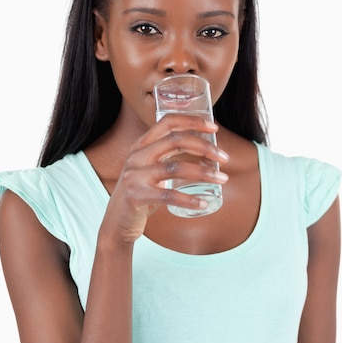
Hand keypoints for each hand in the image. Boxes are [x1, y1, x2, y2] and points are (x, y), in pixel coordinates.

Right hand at [99, 114, 228, 244]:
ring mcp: (135, 176)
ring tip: (223, 180)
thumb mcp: (150, 168)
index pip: (167, 122)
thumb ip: (168, 156)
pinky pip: (168, 196)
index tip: (214, 128)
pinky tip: (203, 203)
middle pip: (175, 140)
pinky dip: (189, 199)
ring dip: (204, 173)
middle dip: (204, 147)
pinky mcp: (137, 196)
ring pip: (176, 167)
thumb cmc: (141, 193)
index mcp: (141, 145)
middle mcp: (137, 156)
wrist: (117, 221)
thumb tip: (206, 152)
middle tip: (224, 158)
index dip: (192, 121)